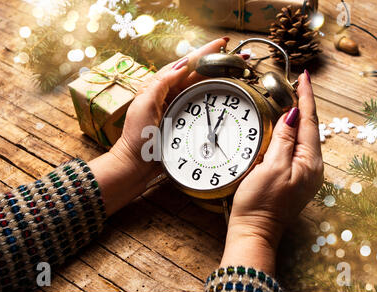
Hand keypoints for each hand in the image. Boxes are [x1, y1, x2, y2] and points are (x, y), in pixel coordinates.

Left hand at [90, 38, 248, 216]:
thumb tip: (181, 65)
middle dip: (217, 62)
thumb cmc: (137, 136)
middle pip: (197, 73)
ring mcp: (178, 107)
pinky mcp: (184, 120)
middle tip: (239, 55)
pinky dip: (214, 94)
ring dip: (218, 75)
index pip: (185, 64)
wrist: (137, 163)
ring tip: (236, 67)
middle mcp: (170, 94)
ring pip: (201, 86)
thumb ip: (161, 83)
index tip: (222, 44)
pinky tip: (224, 90)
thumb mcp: (145, 105)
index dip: (204, 52)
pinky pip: (202, 103)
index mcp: (160, 86)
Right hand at [220, 71, 323, 274]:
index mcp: (310, 163)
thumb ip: (285, 140)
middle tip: (297, 83)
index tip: (304, 77)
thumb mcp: (272, 167)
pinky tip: (285, 125)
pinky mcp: (293, 177)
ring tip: (292, 97)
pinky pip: (295, 147)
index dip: (306, 98)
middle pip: (309, 128)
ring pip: (302, 137)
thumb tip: (293, 114)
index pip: (309, 122)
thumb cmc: (261, 203)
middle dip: (304, 104)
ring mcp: (303, 173)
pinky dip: (291, 132)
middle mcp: (312, 167)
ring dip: (297, 117)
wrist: (254, 230)